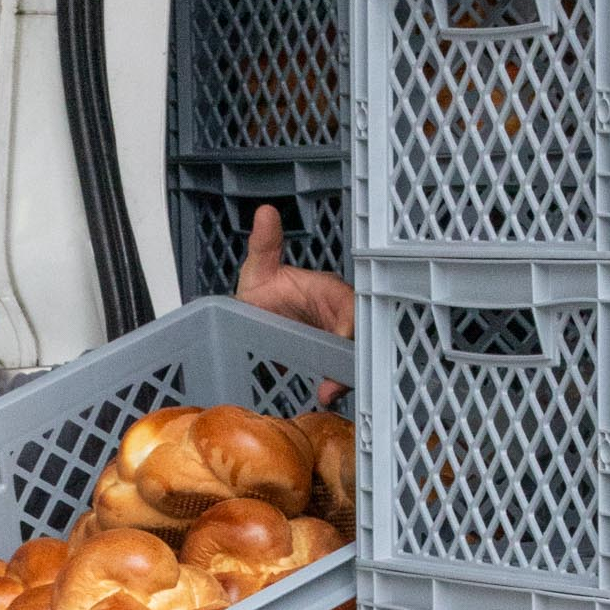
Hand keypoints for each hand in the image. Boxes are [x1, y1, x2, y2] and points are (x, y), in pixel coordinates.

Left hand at [235, 204, 355, 406]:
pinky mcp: (327, 362)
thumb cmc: (262, 293)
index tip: (343, 338)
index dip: (351, 322)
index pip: (352, 306)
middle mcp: (339, 318)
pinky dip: (338, 384)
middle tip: (336, 380)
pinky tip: (327, 396)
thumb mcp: (260, 271)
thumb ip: (264, 246)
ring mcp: (335, 341)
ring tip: (329, 393)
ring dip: (346, 376)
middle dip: (353, 357)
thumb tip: (266, 213)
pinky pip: (341, 373)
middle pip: (360, 337)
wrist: (248, 320)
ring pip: (354, 358)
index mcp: (331, 293)